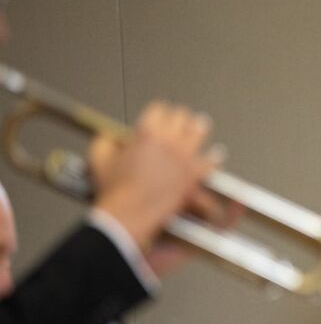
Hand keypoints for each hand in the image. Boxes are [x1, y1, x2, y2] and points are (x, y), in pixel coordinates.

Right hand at [89, 102, 231, 274]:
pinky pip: (211, 160)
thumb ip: (104, 142)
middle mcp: (169, 141)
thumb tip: (109, 137)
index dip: (160, 111)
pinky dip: (214, 157)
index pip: (159, 109)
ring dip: (198, 128)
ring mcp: (184, 158)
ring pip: (199, 132)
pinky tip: (217, 155)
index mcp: (147, 132)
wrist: (130, 214)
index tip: (161, 114)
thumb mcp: (99, 159)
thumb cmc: (115, 191)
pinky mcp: (194, 175)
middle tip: (181, 119)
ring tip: (201, 126)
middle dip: (180, 117)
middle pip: (182, 116)